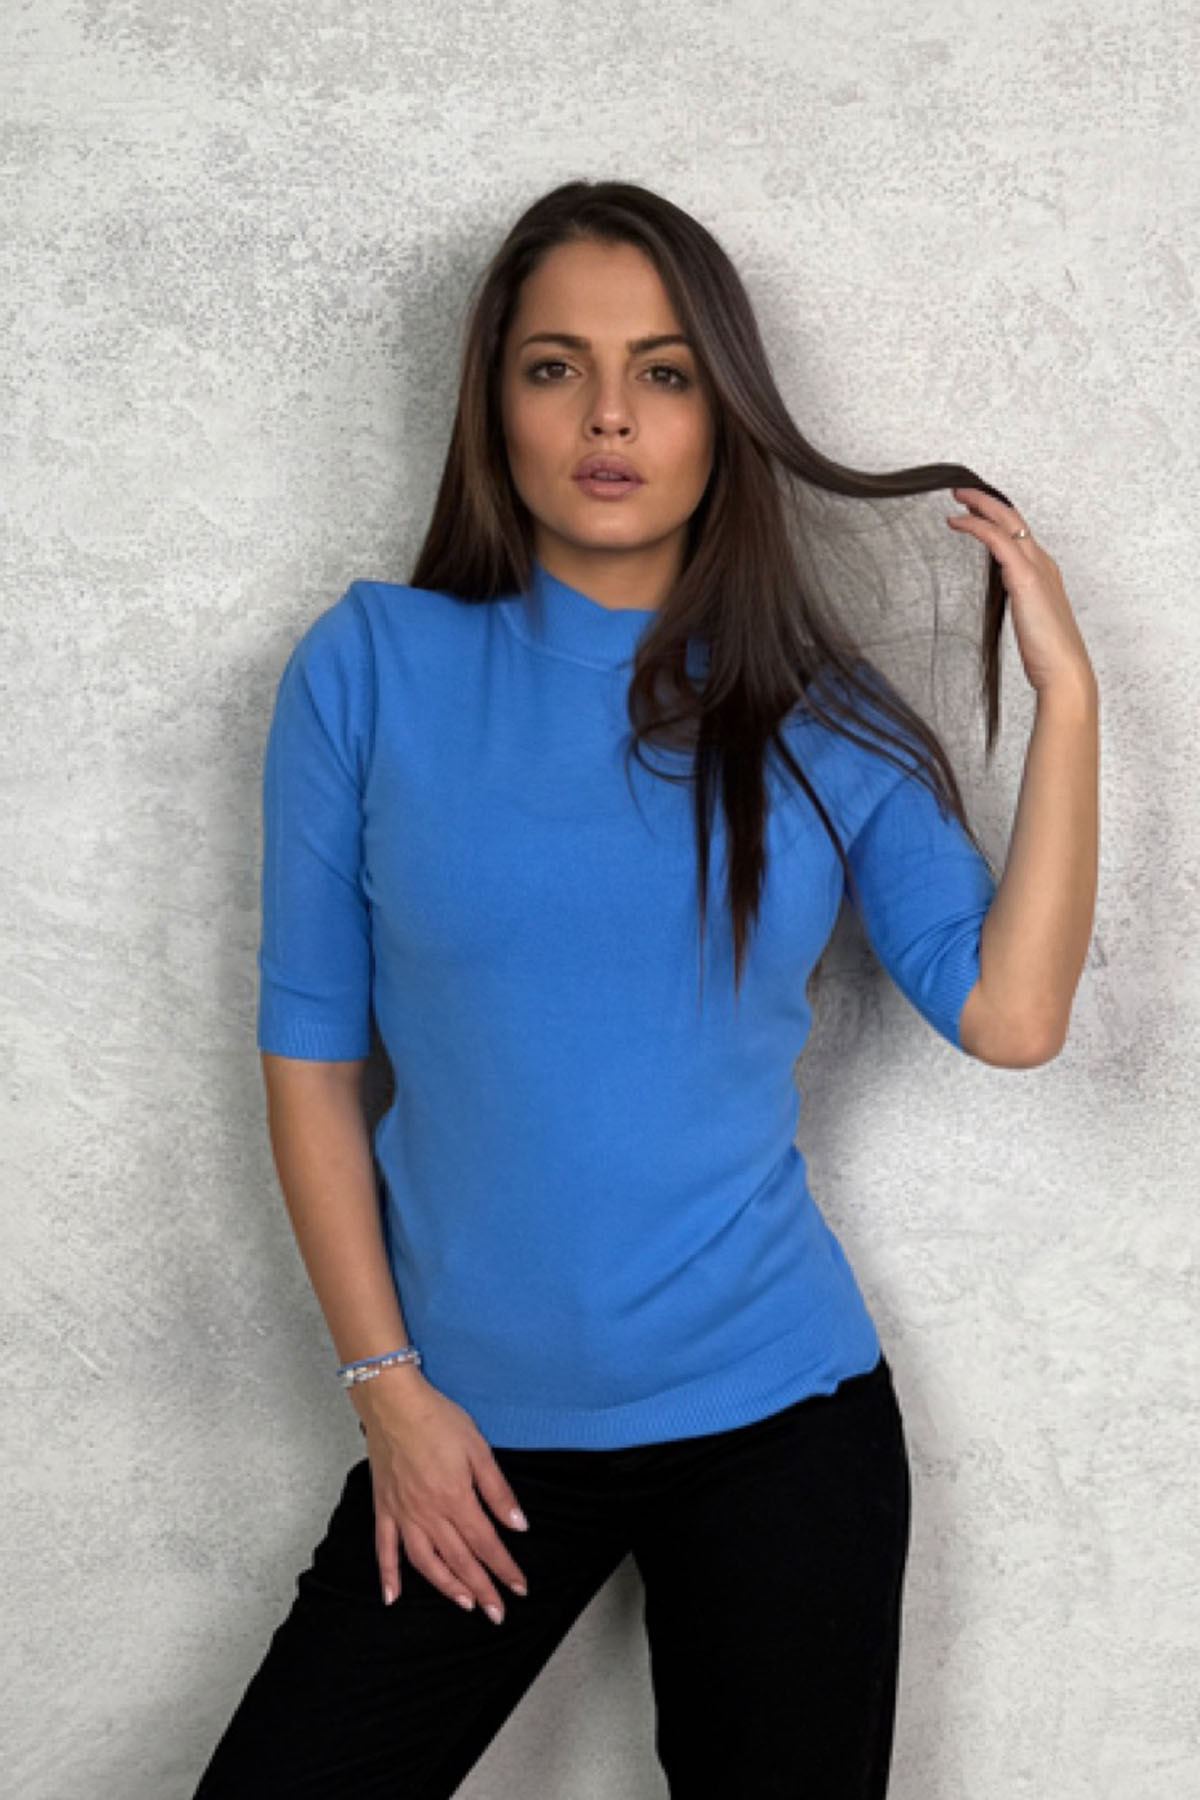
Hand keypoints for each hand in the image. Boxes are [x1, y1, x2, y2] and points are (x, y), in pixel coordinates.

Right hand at [353, 1369, 530, 1624]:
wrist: (393, 1402)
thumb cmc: (436, 1419)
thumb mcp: (478, 1449)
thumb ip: (498, 1491)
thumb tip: (518, 1524)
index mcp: (455, 1498)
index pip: (486, 1543)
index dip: (504, 1568)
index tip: (519, 1587)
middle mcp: (428, 1513)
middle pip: (459, 1559)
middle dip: (482, 1589)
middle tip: (497, 1612)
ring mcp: (403, 1514)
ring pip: (426, 1562)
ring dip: (446, 1587)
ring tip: (464, 1604)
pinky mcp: (383, 1508)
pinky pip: (384, 1549)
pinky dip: (388, 1575)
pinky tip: (392, 1597)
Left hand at [946, 488, 1096, 700]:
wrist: (1065, 671)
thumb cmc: (1048, 655)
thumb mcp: (1028, 621)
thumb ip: (1018, 602)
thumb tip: (1005, 596)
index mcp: (1044, 573)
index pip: (1020, 534)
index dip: (997, 518)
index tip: (975, 511)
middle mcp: (1043, 563)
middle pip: (1014, 519)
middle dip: (987, 501)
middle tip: (962, 492)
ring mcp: (1037, 568)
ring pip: (1007, 522)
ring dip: (980, 506)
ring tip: (957, 498)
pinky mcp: (1026, 578)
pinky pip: (998, 540)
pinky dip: (976, 526)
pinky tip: (957, 522)